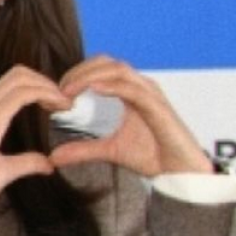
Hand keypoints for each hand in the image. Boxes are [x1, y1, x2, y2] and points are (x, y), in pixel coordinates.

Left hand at [50, 55, 212, 176]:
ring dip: (91, 76)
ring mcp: (151, 94)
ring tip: (70, 89)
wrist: (180, 172)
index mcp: (131, 92)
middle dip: (80, 71)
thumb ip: (83, 150)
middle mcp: (142, 87)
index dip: (78, 74)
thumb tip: (55, 157)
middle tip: (60, 88)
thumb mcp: (110, 151)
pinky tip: (94, 89)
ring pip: (119, 70)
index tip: (59, 91)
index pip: (102, 69)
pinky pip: (134, 89)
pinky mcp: (158, 107)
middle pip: (108, 63)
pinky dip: (113, 86)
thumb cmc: (153, 157)